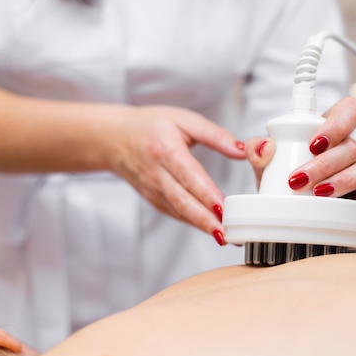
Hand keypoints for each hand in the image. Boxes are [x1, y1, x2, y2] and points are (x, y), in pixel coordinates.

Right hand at [108, 105, 245, 244]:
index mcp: (166, 150)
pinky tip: (210, 229)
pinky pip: (176, 214)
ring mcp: (153, 190)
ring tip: (226, 236)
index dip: (207, 195)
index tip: (224, 208)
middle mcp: (157, 174)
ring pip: (180, 212)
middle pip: (184, 202)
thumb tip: (242, 149)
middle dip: (206, 221)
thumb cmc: (150, 126)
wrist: (113, 138)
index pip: (189, 177)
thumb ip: (215, 135)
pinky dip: (193, 223)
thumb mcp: (184, 120)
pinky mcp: (154, 200)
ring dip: (202, 226)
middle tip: (229, 233)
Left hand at [246, 97, 355, 210]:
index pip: (348, 110)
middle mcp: (348, 148)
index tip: (314, 143)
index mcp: (327, 130)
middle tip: (300, 180)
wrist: (284, 211)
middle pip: (352, 145)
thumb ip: (258, 150)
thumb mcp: (263, 163)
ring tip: (319, 195)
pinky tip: (352, 202)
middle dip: (325, 164)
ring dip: (344, 181)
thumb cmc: (279, 179)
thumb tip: (265, 148)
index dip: (336, 123)